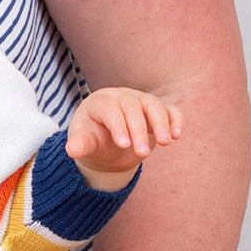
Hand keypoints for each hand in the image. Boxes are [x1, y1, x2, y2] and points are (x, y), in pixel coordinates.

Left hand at [66, 88, 182, 188]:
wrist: (107, 148)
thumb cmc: (94, 144)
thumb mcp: (86, 147)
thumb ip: (81, 145)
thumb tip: (72, 149)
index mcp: (99, 102)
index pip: (110, 109)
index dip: (118, 125)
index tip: (124, 145)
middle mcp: (120, 96)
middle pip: (132, 107)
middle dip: (139, 130)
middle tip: (143, 154)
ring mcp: (140, 100)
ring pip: (153, 105)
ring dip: (161, 123)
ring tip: (165, 143)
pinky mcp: (156, 109)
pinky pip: (169, 109)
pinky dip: (175, 120)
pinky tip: (177, 135)